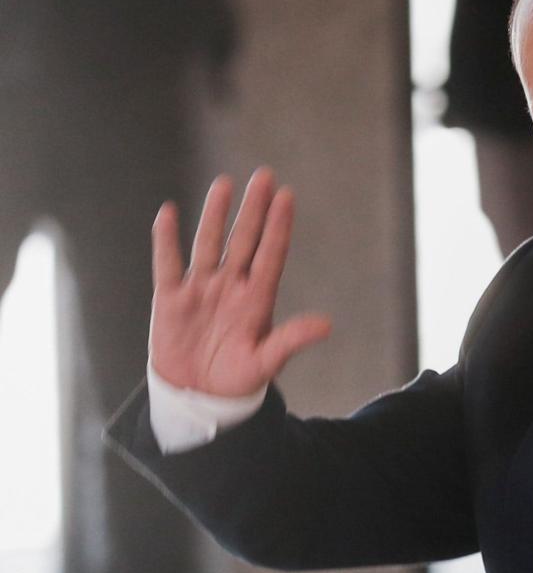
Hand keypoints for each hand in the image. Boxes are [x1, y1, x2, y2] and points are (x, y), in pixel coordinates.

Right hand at [150, 169, 331, 396]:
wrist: (198, 396)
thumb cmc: (237, 379)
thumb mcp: (265, 362)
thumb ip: (291, 340)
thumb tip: (327, 325)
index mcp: (257, 298)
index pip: (271, 254)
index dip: (279, 226)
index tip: (287, 196)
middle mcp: (231, 285)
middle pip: (244, 239)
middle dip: (254, 209)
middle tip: (264, 175)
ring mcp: (201, 289)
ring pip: (209, 243)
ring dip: (215, 215)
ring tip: (224, 184)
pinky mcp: (171, 299)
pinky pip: (168, 263)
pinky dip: (166, 240)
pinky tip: (168, 212)